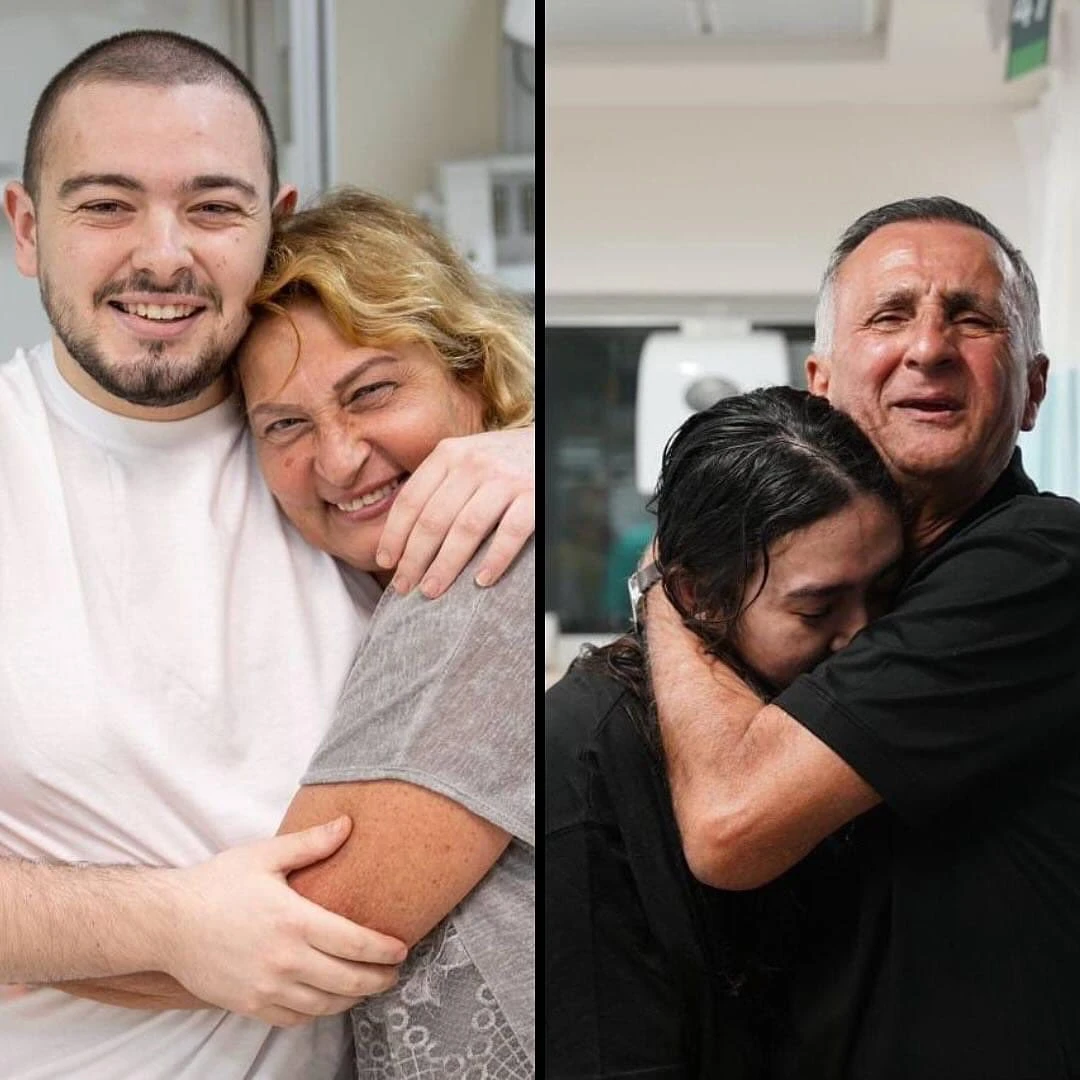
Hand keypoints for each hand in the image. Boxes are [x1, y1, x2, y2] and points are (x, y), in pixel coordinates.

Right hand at [159, 818, 406, 1026]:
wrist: (167, 922)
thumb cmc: (217, 884)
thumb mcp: (266, 855)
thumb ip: (311, 843)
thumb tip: (348, 824)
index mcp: (295, 921)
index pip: (355, 943)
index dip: (385, 950)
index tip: (402, 948)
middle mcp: (285, 960)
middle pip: (348, 980)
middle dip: (379, 979)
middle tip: (394, 971)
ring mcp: (266, 987)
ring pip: (325, 1004)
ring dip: (353, 998)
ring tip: (368, 986)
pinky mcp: (249, 1005)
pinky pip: (295, 1017)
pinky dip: (319, 1011)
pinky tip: (328, 998)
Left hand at [376, 427, 533, 597]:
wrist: (552, 444)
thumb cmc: (503, 459)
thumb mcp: (466, 457)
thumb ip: (439, 483)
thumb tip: (404, 533)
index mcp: (449, 453)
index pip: (411, 499)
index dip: (395, 534)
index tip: (385, 561)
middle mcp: (473, 462)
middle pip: (434, 519)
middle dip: (414, 558)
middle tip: (404, 586)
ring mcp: (505, 478)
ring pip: (466, 529)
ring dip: (446, 565)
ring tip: (432, 590)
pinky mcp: (534, 495)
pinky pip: (510, 533)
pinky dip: (495, 559)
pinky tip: (482, 581)